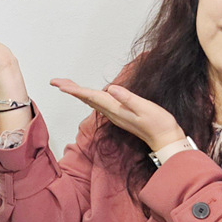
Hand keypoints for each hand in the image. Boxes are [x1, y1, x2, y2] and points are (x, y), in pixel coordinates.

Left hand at [50, 78, 184, 152]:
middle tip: (55, 82)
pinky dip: (89, 97)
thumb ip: (128, 98)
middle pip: (86, 98)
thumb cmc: (159, 124)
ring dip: (78, 92)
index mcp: (115, 109)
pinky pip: (99, 104)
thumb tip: (111, 89)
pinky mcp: (120, 114)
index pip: (90, 97)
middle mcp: (112, 112)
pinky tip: (87, 95)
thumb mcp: (145, 109)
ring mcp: (115, 114)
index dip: (74, 89)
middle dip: (70, 89)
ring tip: (66, 85)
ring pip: (91, 101)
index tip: (59, 85)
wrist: (166, 139)